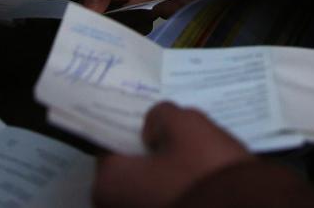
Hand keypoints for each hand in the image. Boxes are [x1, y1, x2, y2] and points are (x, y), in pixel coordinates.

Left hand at [93, 102, 250, 207]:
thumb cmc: (204, 170)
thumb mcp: (185, 124)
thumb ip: (160, 116)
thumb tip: (152, 128)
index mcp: (109, 183)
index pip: (111, 145)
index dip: (132, 129)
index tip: (151, 121)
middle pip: (132, 169)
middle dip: (151, 152)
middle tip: (176, 134)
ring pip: (152, 186)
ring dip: (168, 172)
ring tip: (196, 152)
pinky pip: (167, 198)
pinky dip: (180, 187)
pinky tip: (204, 173)